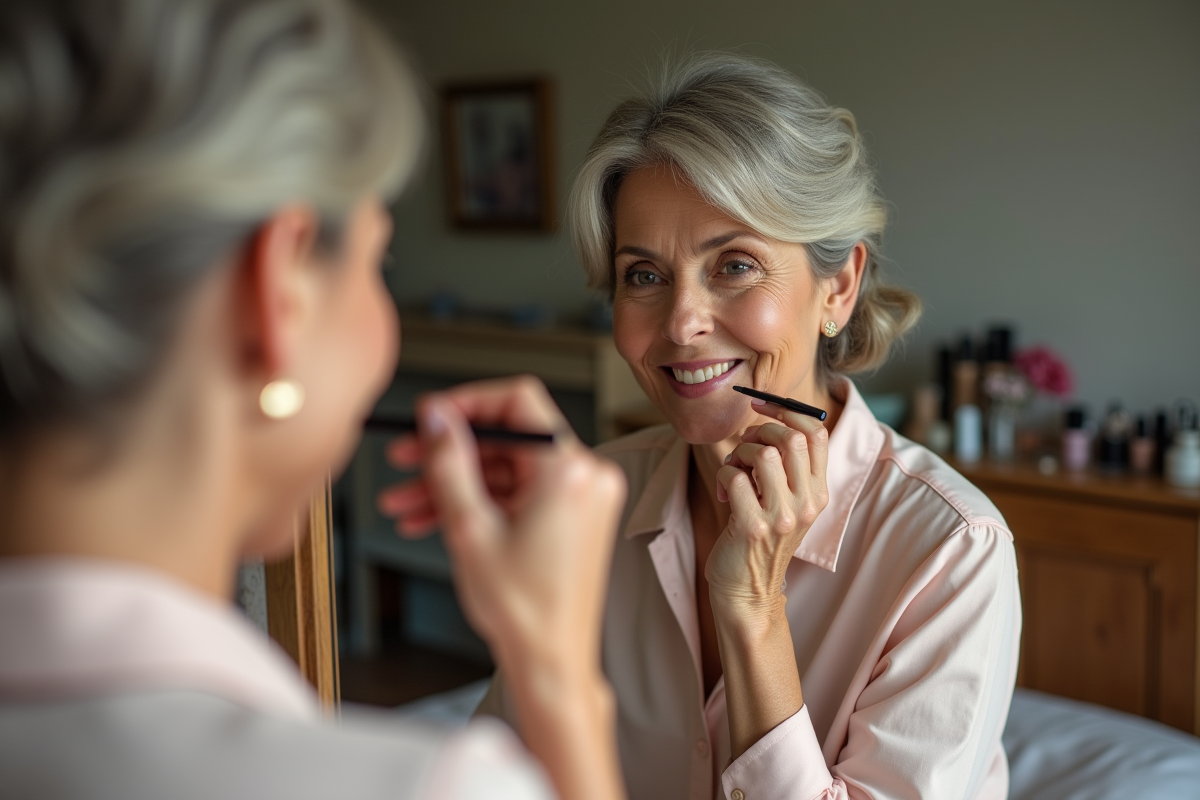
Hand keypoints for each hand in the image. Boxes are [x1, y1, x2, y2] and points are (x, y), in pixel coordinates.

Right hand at [377, 376, 626, 669]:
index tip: (431, 416)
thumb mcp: (470, 528)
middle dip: (450, 451)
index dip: (467, 403)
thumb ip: (449, 463)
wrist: (551, 661)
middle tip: (406, 457)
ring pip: (506, 469)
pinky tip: (432, 518)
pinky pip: (519, 493)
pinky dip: (479, 501)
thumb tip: (436, 417)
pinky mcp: (572, 516)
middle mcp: (585, 476)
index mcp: (569, 471)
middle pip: (507, 438)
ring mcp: (581, 497)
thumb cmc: (524, 609)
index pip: (518, 401)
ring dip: (455, 482)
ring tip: (405, 501)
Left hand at [707, 403, 829, 615]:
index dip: (787, 411)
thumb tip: (763, 417)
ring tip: (733, 473)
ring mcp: (782, 517)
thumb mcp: (785, 502)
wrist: (748, 591)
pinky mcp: (753, 527)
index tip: (761, 407)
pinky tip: (724, 493)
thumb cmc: (760, 538)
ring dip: (737, 455)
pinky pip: (734, 477)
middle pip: (791, 438)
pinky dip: (723, 476)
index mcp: (819, 491)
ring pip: (762, 454)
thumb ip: (784, 466)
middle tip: (744, 449)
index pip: (817, 433)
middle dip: (759, 432)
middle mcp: (808, 503)